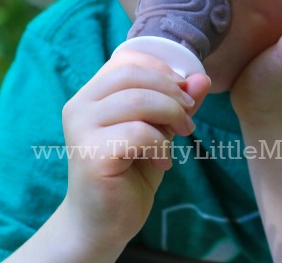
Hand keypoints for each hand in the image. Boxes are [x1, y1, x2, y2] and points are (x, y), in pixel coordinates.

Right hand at [58, 50, 211, 248]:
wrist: (104, 221)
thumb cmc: (130, 171)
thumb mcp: (159, 130)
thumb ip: (177, 103)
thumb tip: (202, 78)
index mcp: (91, 94)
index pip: (126, 60)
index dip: (161, 68)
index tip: (183, 91)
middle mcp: (79, 106)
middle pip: (133, 75)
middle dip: (171, 91)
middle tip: (188, 117)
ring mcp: (81, 130)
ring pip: (137, 100)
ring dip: (171, 115)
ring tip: (181, 135)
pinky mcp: (91, 155)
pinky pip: (138, 133)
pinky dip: (160, 144)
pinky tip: (163, 161)